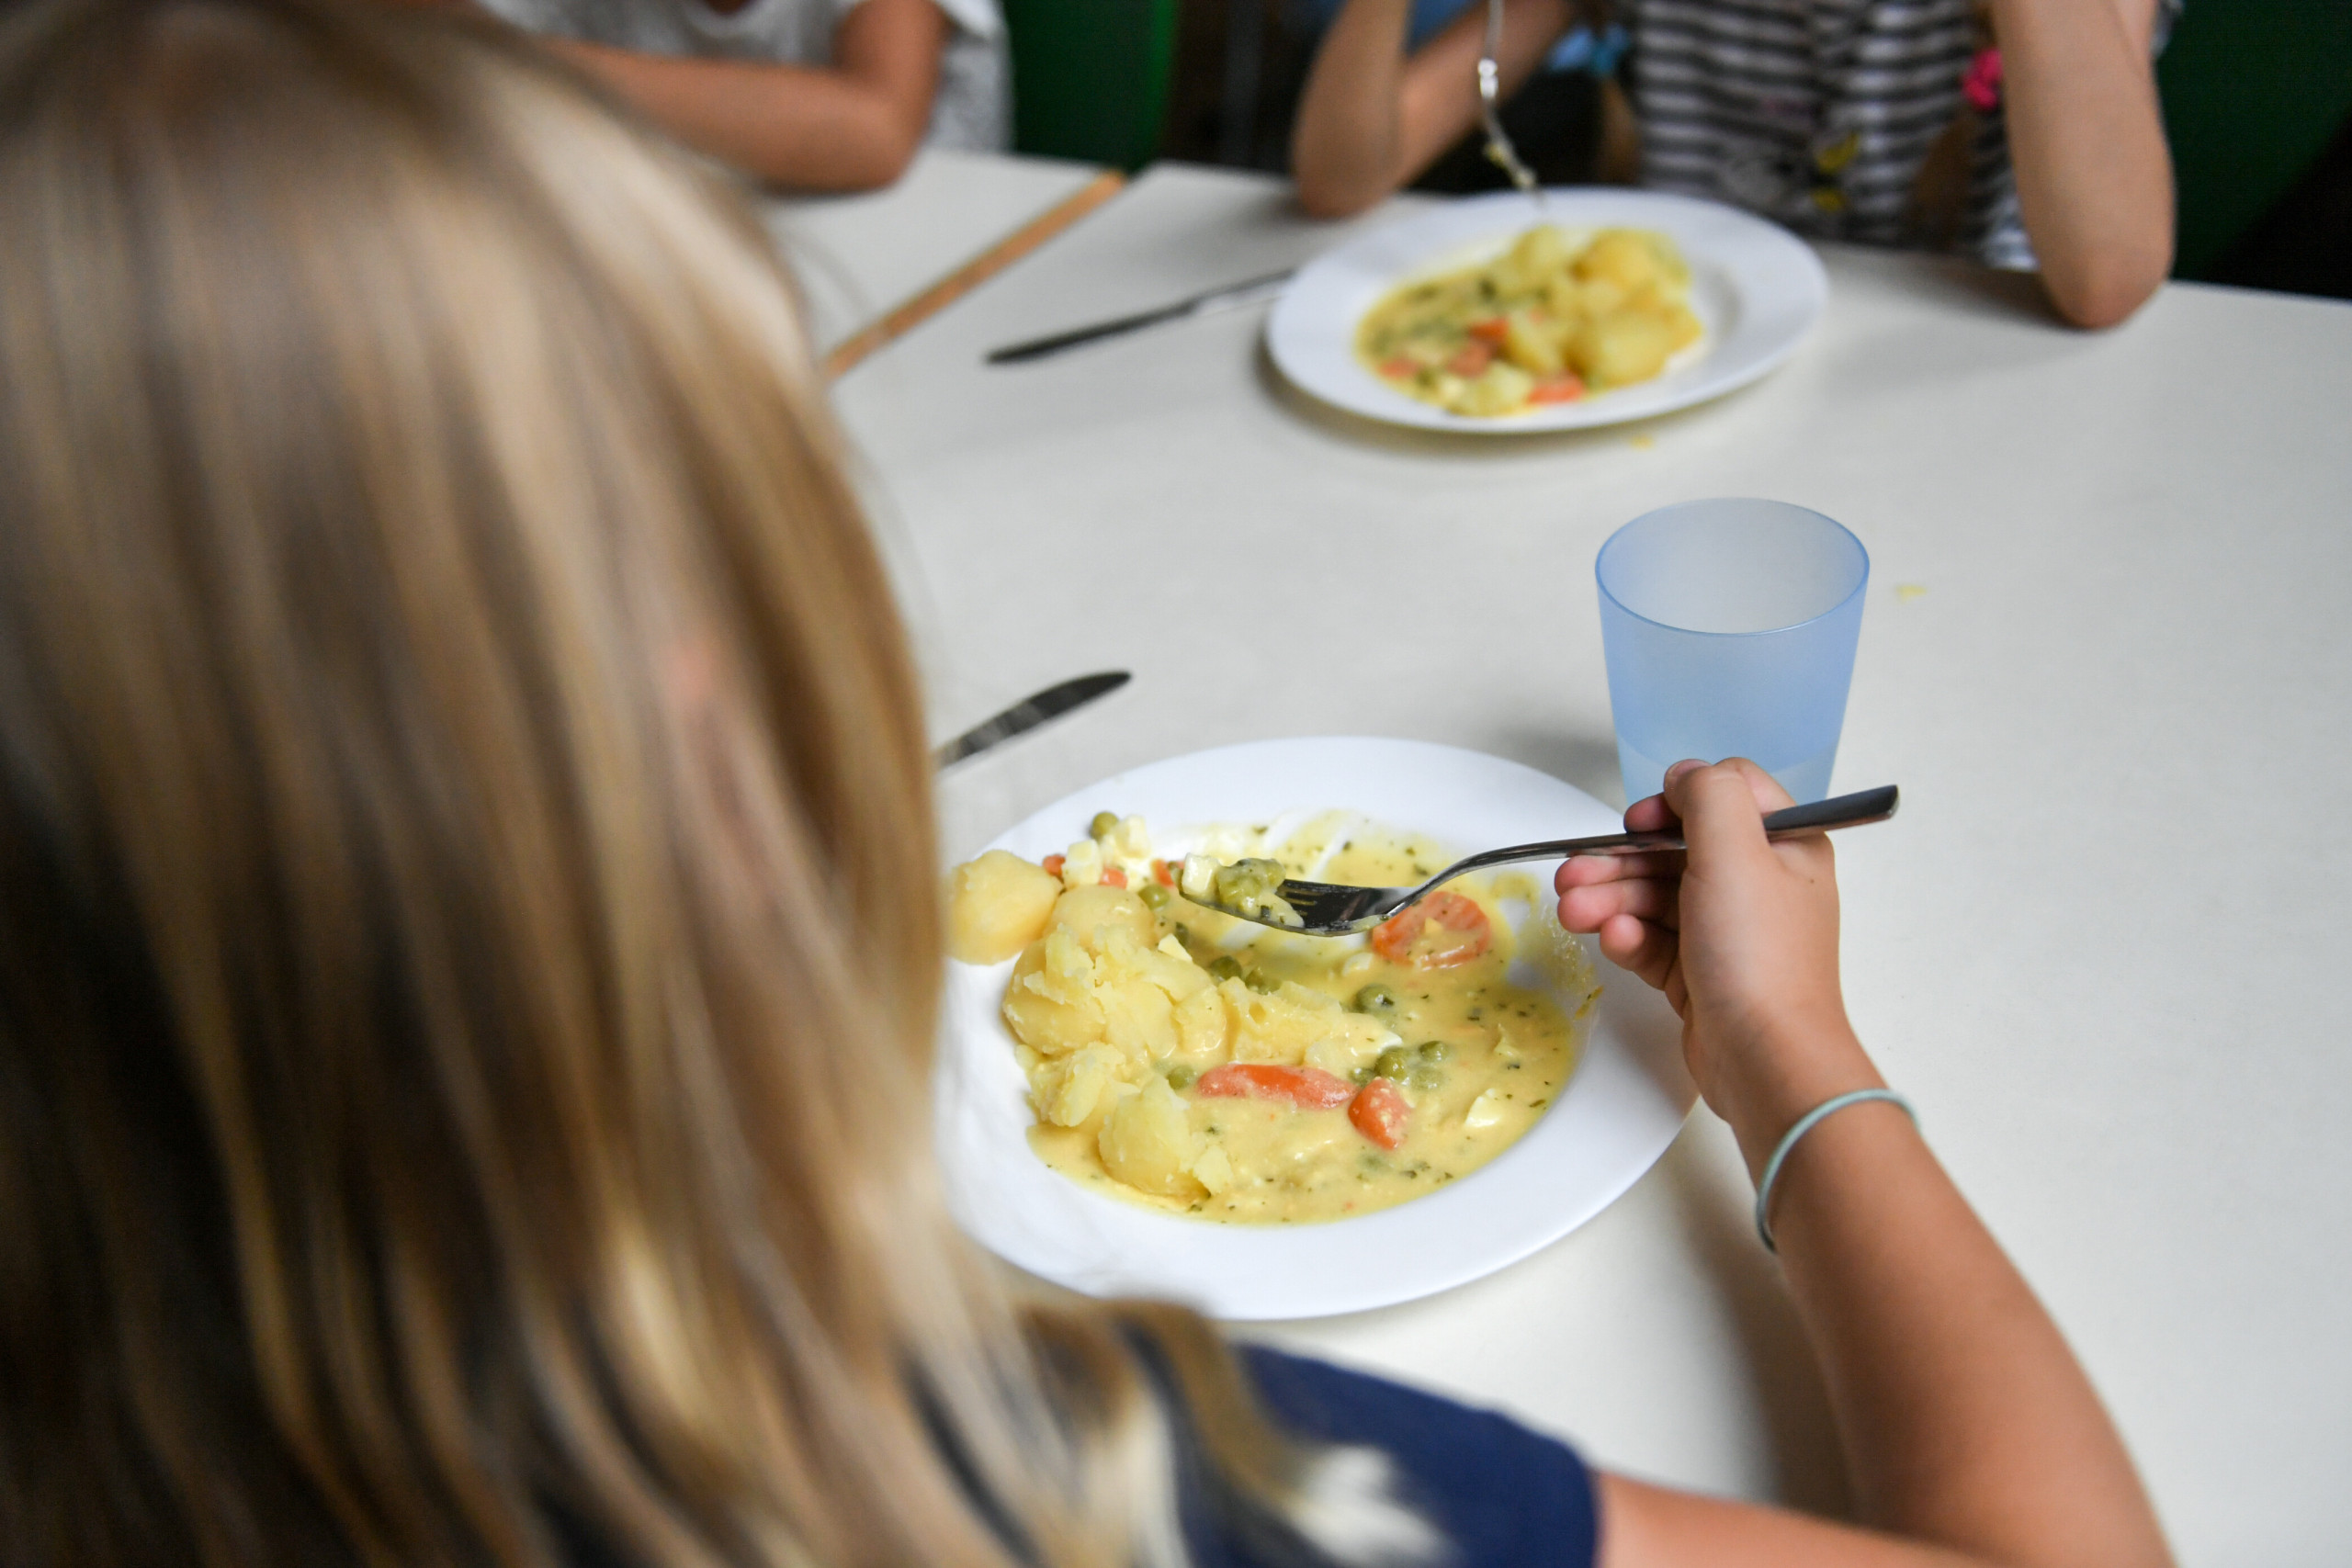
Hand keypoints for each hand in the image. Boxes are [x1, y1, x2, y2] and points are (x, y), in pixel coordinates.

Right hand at [1555, 759, 1878, 1162]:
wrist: (1766, 1059)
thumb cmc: (1759, 955)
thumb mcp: (1736, 852)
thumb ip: (1707, 796)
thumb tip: (1683, 776)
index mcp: (1784, 846)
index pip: (1724, 797)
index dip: (1673, 804)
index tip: (1638, 825)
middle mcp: (1759, 883)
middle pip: (1674, 850)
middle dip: (1619, 861)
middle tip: (1571, 874)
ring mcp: (1728, 931)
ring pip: (1656, 896)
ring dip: (1610, 900)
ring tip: (1572, 914)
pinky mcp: (1700, 973)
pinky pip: (1654, 940)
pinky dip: (1629, 938)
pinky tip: (1614, 943)